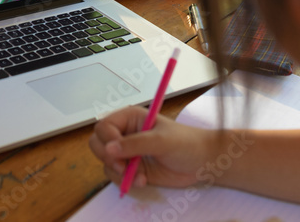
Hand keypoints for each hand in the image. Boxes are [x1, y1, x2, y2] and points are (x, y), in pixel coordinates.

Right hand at [88, 106, 215, 190]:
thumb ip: (134, 144)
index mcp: (130, 118)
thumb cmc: (185, 143)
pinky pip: (116, 176)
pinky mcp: (131, 168)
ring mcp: (127, 152)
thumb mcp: (161, 141)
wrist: (201, 163)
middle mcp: (125, 133)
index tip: (116, 153)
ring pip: (105, 162)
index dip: (107, 140)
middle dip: (108, 158)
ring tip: (139, 176)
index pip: (104, 126)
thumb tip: (108, 149)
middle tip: (123, 167)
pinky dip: (125, 181)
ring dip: (118, 172)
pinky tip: (142, 181)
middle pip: (98, 143)